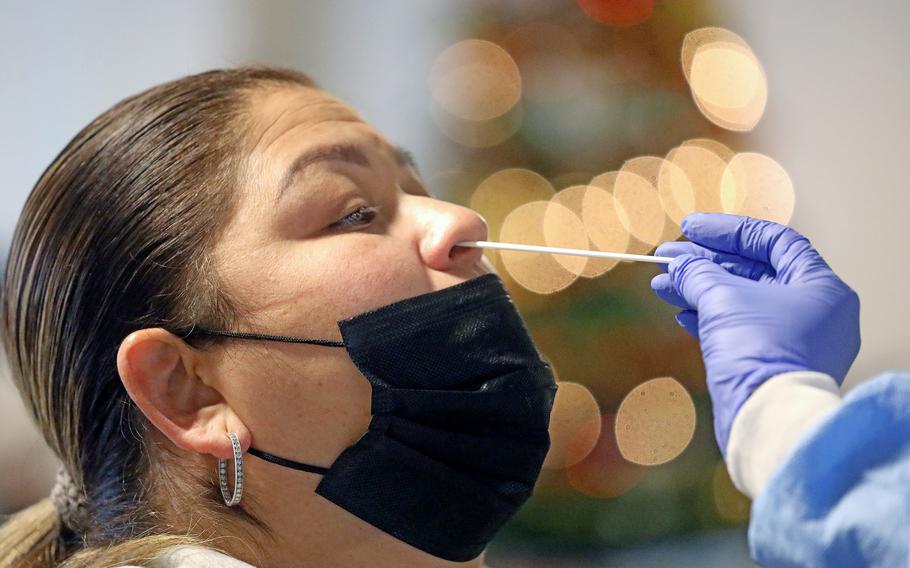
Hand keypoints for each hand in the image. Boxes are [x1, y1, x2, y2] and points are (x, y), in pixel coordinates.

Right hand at [651, 213, 860, 453]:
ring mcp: (795, 341)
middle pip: (754, 272)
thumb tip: (676, 263)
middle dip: (706, 264)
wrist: (764, 421)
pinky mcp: (772, 365)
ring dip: (700, 290)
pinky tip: (680, 313)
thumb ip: (698, 273)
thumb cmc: (758, 352)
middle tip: (667, 258)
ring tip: (662, 284)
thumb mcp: (723, 299)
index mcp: (820, 287)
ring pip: (741, 302)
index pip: (774, 242)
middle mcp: (815, 312)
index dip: (729, 231)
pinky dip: (710, 319)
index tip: (691, 228)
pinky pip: (740, 330)